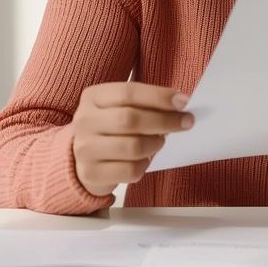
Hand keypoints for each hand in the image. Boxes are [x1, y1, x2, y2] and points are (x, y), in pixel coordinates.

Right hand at [71, 81, 195, 195]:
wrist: (82, 157)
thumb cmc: (111, 126)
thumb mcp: (120, 106)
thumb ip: (145, 102)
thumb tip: (181, 102)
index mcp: (93, 96)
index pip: (128, 92)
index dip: (159, 96)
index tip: (183, 102)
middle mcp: (84, 121)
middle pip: (130, 119)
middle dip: (164, 120)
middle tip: (185, 122)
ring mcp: (85, 149)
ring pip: (132, 147)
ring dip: (155, 144)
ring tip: (160, 141)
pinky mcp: (91, 174)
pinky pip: (129, 171)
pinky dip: (145, 165)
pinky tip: (145, 159)